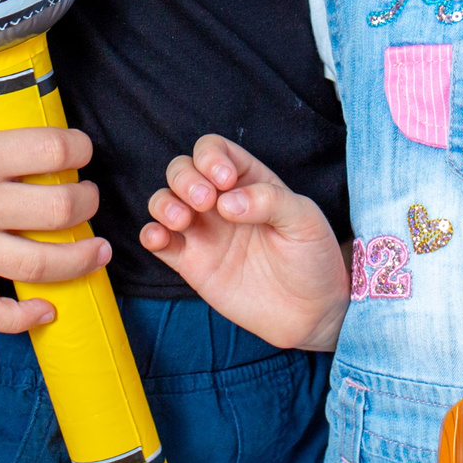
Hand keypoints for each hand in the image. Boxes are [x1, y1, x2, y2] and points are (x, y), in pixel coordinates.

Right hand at [0, 66, 108, 333]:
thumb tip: (26, 84)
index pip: (57, 152)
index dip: (80, 148)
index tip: (80, 150)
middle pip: (62, 211)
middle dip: (88, 201)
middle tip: (87, 194)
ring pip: (40, 266)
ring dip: (80, 258)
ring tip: (97, 250)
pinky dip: (23, 318)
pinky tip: (48, 308)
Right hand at [140, 135, 348, 350]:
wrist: (311, 312)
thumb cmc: (312, 257)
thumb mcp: (304, 219)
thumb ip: (269, 201)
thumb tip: (226, 202)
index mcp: (248, 180)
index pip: (213, 150)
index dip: (210, 157)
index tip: (225, 181)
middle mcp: (220, 201)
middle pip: (182, 170)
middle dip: (185, 179)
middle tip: (205, 201)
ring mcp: (203, 231)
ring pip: (164, 201)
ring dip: (164, 203)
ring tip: (183, 221)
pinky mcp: (191, 263)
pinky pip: (159, 241)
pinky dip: (150, 234)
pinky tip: (160, 238)